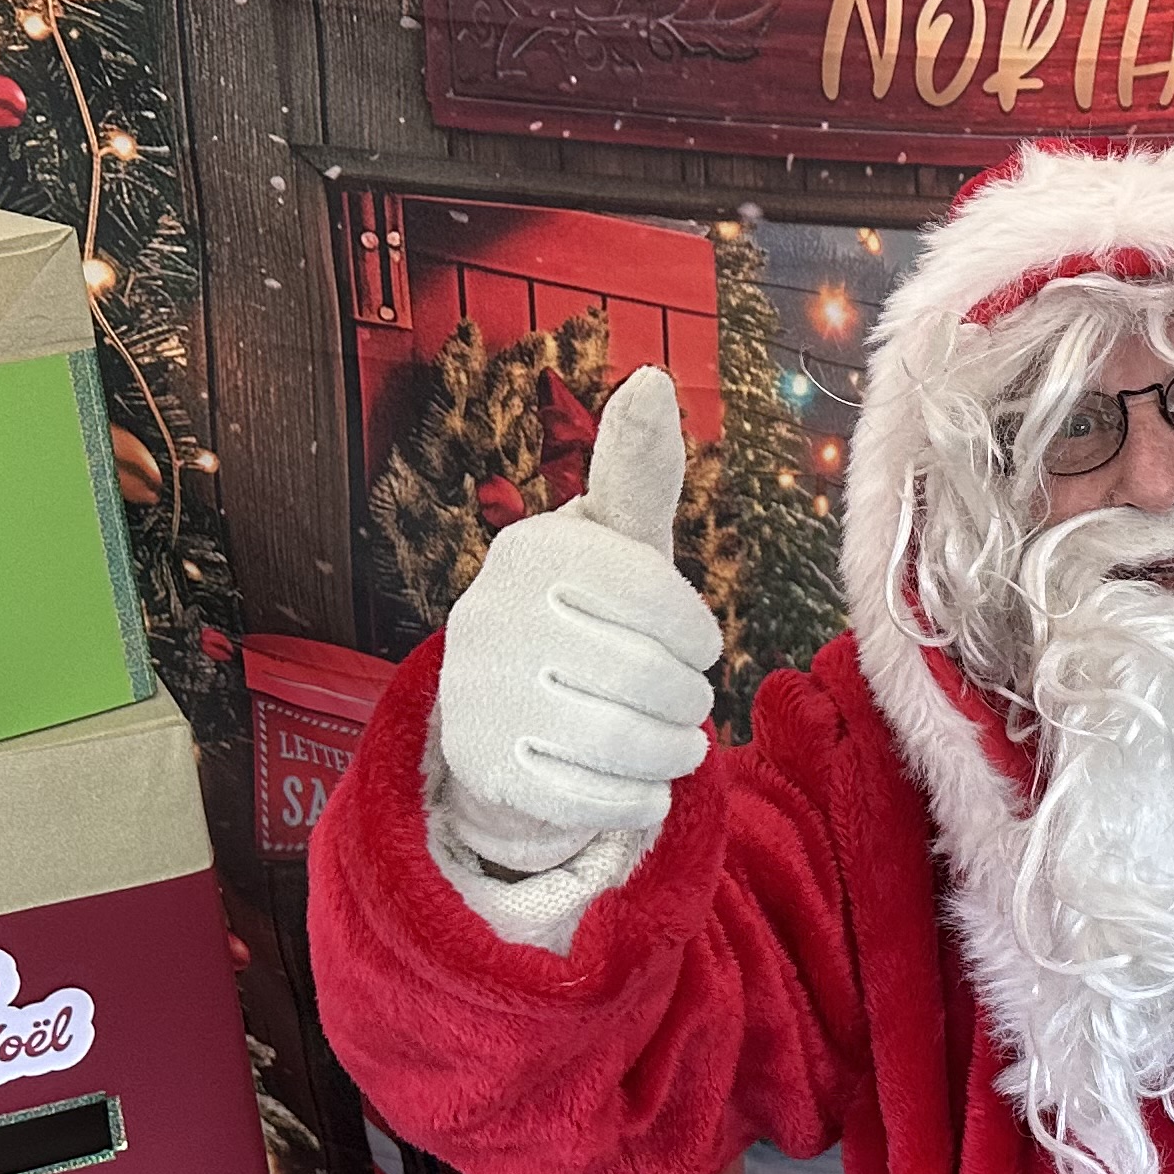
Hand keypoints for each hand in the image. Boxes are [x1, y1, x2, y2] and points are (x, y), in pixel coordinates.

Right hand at [433, 367, 722, 870]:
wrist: (505, 716)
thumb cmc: (589, 613)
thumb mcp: (618, 544)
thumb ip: (640, 472)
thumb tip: (650, 375)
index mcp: (532, 550)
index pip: (653, 595)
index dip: (694, 632)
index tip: (697, 645)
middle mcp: (488, 612)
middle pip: (646, 675)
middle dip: (686, 698)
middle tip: (686, 700)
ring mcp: (477, 691)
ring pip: (622, 739)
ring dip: (672, 751)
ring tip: (679, 742)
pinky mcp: (481, 767)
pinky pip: (592, 798)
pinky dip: (638, 798)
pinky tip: (644, 784)